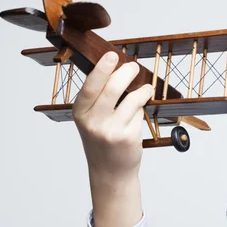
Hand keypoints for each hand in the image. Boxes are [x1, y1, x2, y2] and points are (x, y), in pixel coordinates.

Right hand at [72, 51, 152, 176]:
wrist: (109, 171)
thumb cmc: (102, 141)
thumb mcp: (91, 120)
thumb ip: (99, 99)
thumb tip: (117, 71)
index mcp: (80, 113)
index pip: (90, 86)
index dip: (102, 69)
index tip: (112, 55)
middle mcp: (93, 122)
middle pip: (112, 89)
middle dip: (126, 73)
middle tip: (133, 66)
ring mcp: (111, 130)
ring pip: (131, 100)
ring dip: (141, 91)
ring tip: (146, 88)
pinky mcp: (127, 137)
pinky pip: (139, 115)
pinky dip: (141, 110)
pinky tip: (139, 112)